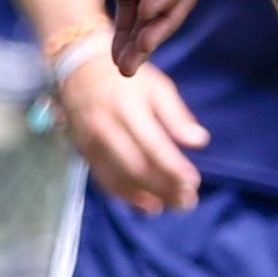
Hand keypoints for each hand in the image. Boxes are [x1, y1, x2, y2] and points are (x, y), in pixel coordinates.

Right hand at [48, 47, 208, 213]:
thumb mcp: (156, 86)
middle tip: (188, 201)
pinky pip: (105, 181)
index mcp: (127, 108)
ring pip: (120, 179)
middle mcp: (106, 128)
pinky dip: (126, 196)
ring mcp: (91, 143)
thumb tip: (199, 141)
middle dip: (164, 188)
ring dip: (147, 197)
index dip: (174, 169)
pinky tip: (147, 204)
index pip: (153, 146)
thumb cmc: (125, 80)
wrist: (78, 70)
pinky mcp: (84, 153)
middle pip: (136, 168)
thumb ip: (176, 115)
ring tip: (171, 206)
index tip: (194, 182)